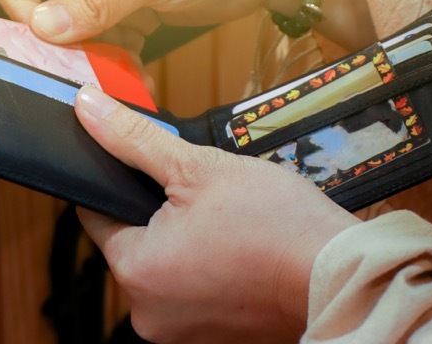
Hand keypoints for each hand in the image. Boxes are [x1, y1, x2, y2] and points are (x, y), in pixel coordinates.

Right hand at [0, 0, 371, 51]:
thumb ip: (96, 2)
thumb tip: (41, 27)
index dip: (19, 11)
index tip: (46, 43)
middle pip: (44, 14)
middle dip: (60, 48)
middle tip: (80, 78)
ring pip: (78, 38)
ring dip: (92, 63)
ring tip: (114, 84)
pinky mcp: (135, 13)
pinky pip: (110, 46)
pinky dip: (118, 66)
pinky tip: (134, 82)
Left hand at [74, 84, 357, 343]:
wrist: (342, 273)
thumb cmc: (277, 225)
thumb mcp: (197, 166)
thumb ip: (134, 139)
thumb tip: (89, 109)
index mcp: (135, 272)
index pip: (98, 216)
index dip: (121, 183)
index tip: (147, 168)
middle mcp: (150, 313)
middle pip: (135, 241)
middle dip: (161, 212)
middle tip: (202, 193)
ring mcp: (184, 331)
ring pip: (168, 263)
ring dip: (188, 238)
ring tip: (228, 221)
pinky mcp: (216, 335)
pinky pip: (197, 287)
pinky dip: (211, 264)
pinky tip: (239, 246)